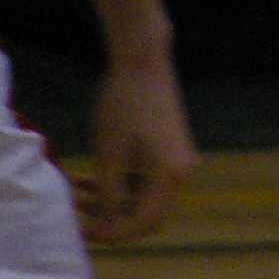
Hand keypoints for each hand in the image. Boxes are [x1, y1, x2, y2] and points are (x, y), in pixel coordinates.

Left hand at [72, 50, 196, 243]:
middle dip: (113, 219)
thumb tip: (106, 220)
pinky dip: (120, 184)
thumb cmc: (126, 106)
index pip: (144, 221)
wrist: (143, 64)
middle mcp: (182, 171)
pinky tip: (92, 178)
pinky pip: (146, 180)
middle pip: (148, 213)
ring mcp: (178, 160)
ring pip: (144, 197)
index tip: (84, 230)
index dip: (113, 231)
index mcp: (172, 174)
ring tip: (77, 193)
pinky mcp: (170, 150)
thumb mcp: (110, 155)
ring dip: (112, 201)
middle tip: (80, 214)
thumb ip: (109, 193)